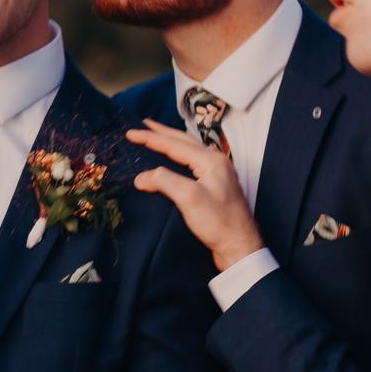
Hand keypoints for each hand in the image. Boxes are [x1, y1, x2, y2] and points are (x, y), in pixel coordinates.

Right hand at [127, 119, 266, 271]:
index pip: (175, 144)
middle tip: (143, 125)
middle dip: (162, 132)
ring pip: (190, 151)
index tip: (130, 133)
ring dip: (171, 142)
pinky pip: (193, 163)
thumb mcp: (189, 199)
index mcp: (211, 161)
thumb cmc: (218, 223)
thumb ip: (164, 181)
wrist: (240, 247)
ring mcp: (218, 175)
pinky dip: (178, 156)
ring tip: (156, 136)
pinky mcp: (215, 187)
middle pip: (184, 141)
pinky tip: (173, 160)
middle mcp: (216, 163)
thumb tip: (142, 177)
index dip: (151, 138)